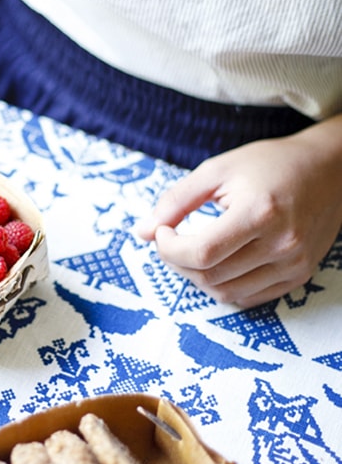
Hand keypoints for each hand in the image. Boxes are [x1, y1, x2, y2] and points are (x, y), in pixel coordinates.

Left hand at [137, 119, 341, 307]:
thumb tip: (141, 231)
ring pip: (226, 293)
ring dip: (197, 277)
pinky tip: (217, 262)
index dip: (169, 248)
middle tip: (172, 239)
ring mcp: (294, 265)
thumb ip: (176, 201)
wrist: (329, 170)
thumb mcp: (218, 170)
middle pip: (210, 276)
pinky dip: (223, 286)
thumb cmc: (270, 165)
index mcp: (260, 213)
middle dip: (178, 262)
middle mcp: (282, 245)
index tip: (162, 231)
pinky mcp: (299, 277)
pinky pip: (248, 298)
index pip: (202, 252)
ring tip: (193, 250)